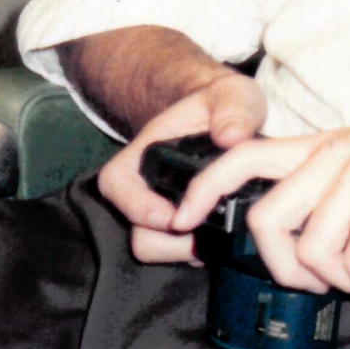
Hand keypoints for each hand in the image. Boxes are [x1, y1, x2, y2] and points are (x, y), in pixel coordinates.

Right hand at [98, 70, 266, 263]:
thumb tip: (231, 137)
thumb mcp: (233, 95)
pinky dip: (196, 253)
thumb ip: (233, 109)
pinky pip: (177, 253)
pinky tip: (222, 242)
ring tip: (217, 241)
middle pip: (136, 230)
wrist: (232, 119)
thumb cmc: (225, 104)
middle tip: (206, 237)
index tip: (174, 217)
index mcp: (144, 154)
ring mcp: (162, 211)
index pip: (116, 185)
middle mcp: (146, 187)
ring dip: (182, 251)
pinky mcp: (184, 229)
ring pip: (154, 247)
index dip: (137, 207)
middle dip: (168, 241)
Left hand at [164, 93, 349, 316]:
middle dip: (283, 270)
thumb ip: (337, 191)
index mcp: (322, 144)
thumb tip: (316, 247)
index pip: (241, 154)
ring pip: (311, 248)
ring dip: (339, 285)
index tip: (183, 222)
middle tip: (317, 286)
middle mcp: (332, 155)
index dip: (204, 189)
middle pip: (265, 218)